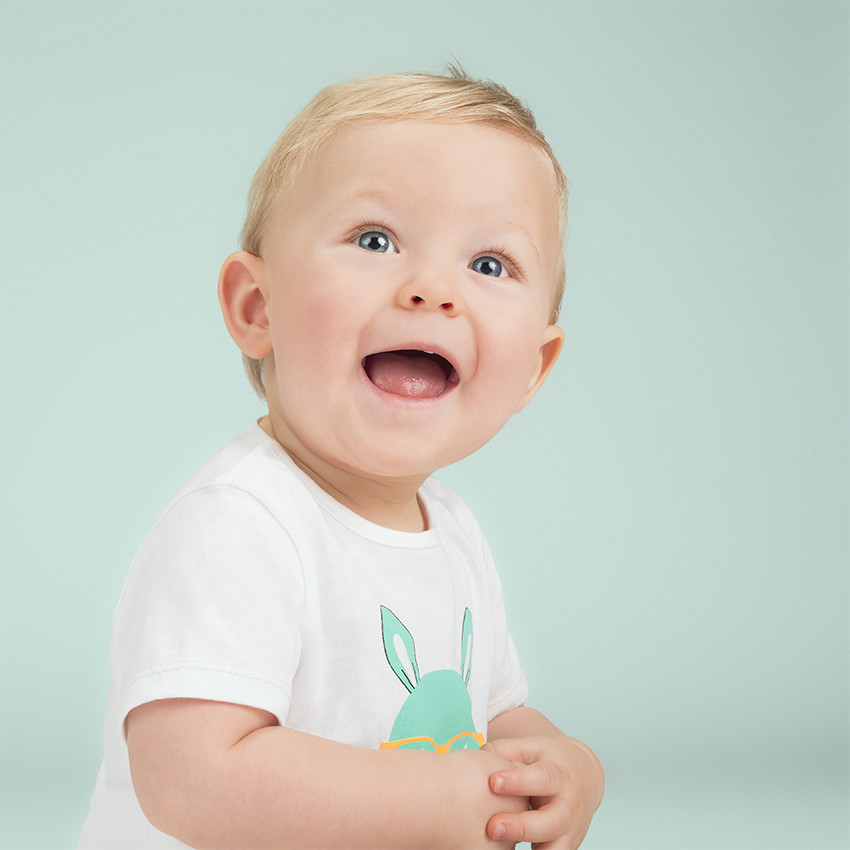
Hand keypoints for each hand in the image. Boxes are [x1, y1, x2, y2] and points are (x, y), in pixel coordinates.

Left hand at [482, 735, 602, 849]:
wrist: (585, 774)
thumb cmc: (549, 760)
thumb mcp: (531, 748)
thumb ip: (505, 750)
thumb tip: (478, 757)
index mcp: (559, 775)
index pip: (542, 778)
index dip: (519, 781)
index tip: (493, 783)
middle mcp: (568, 805)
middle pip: (552, 821)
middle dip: (522, 827)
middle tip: (492, 827)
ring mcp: (570, 829)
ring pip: (557, 848)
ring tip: (503, 849)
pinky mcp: (567, 846)